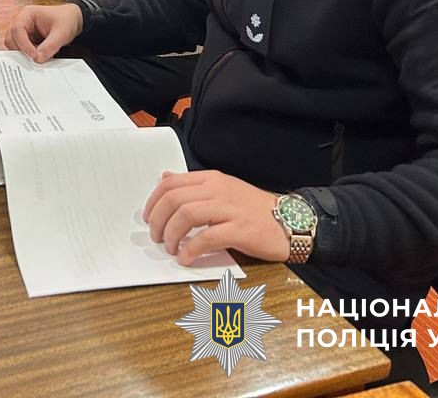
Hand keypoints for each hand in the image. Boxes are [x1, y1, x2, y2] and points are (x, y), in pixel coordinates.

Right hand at [4, 3, 82, 62]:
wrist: (72, 20)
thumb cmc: (66, 20)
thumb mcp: (61, 33)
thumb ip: (50, 46)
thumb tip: (38, 59)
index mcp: (28, 14)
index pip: (17, 30)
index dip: (23, 44)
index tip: (33, 56)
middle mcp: (21, 20)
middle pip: (11, 38)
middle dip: (21, 51)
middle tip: (34, 60)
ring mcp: (22, 29)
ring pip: (13, 45)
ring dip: (23, 53)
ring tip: (38, 57)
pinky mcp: (25, 38)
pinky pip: (20, 49)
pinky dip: (27, 54)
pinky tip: (38, 56)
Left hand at [141, 170, 288, 264]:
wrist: (289, 221)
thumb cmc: (253, 209)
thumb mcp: (222, 189)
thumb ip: (193, 185)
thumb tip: (164, 178)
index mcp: (210, 180)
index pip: (171, 183)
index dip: (153, 201)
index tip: (148, 217)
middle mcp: (218, 190)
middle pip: (174, 199)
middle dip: (158, 220)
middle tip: (156, 236)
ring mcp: (229, 209)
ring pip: (186, 214)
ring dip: (171, 234)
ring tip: (169, 248)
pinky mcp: (239, 230)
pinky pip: (207, 238)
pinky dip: (190, 249)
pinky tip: (185, 258)